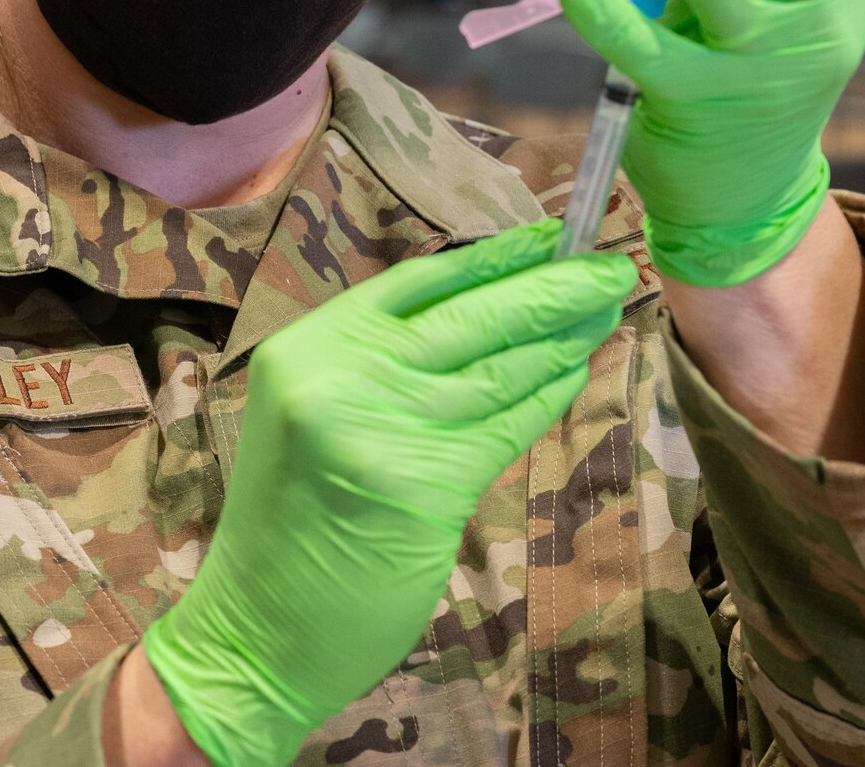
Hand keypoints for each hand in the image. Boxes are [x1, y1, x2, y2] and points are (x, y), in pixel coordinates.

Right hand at [139, 220, 637, 766]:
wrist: (256, 630)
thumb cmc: (290, 526)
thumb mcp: (315, 418)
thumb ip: (379, 366)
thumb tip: (485, 313)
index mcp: (308, 347)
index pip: (417, 282)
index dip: (492, 257)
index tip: (547, 235)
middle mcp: (340, 375)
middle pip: (468, 316)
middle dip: (549, 288)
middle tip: (608, 266)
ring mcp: (381, 428)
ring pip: (496, 369)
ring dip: (561, 339)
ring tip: (606, 313)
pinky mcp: (422, 486)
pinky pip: (503, 426)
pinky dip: (545, 396)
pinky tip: (576, 372)